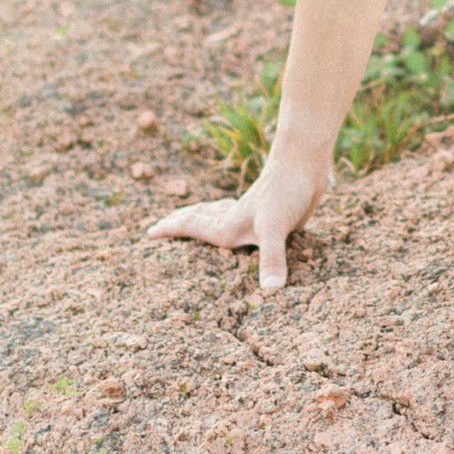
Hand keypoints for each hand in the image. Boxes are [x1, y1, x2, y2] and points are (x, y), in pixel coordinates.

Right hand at [145, 150, 327, 289]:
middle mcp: (235, 220)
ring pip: (217, 217)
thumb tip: (270, 291)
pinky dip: (230, 221)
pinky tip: (240, 224)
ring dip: (200, 219)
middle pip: (198, 220)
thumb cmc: (286, 193)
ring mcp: (252, 215)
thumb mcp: (276, 228)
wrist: (304, 163)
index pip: (190, 227)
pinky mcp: (270, 214)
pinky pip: (241, 219)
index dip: (170, 230)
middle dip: (178, 224)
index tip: (149, 233)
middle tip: (159, 227)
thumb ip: (271, 259)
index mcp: (227, 227)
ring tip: (190, 221)